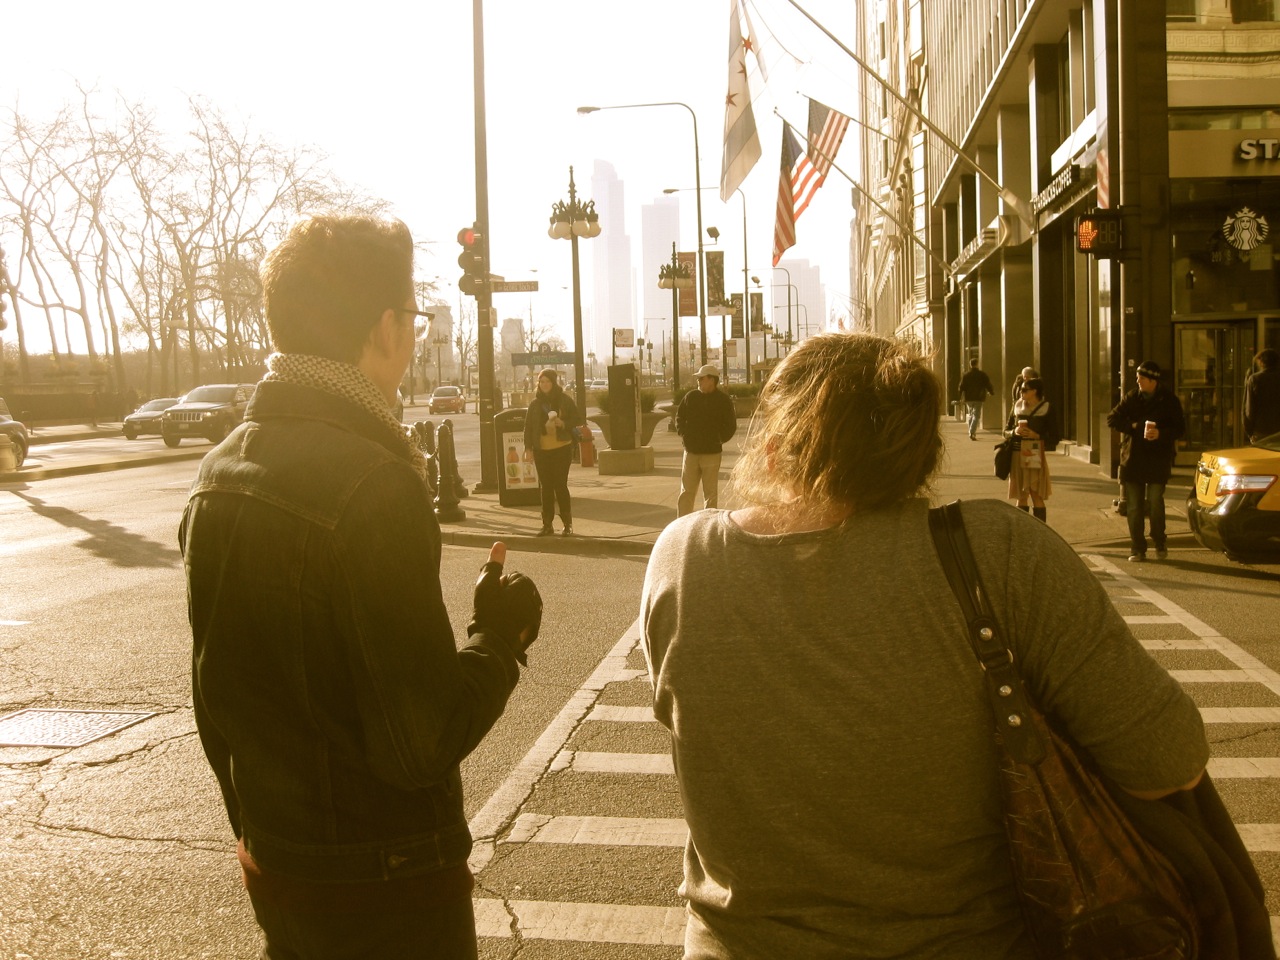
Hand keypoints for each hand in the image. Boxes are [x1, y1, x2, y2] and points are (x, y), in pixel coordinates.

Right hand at [469, 542, 542, 660]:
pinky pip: (522, 619)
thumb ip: (494, 563)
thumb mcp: (486, 584)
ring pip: (519, 605)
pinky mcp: (534, 628)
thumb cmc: (488, 612)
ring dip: (509, 608)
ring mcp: (536, 614)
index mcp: (526, 584)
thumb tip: (500, 543)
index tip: (492, 597)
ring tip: (497, 619)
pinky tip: (504, 628)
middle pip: (516, 591)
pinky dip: (514, 621)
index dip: (497, 585)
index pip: (509, 577)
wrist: (495, 644)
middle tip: (493, 608)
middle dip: (505, 596)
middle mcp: (536, 597)